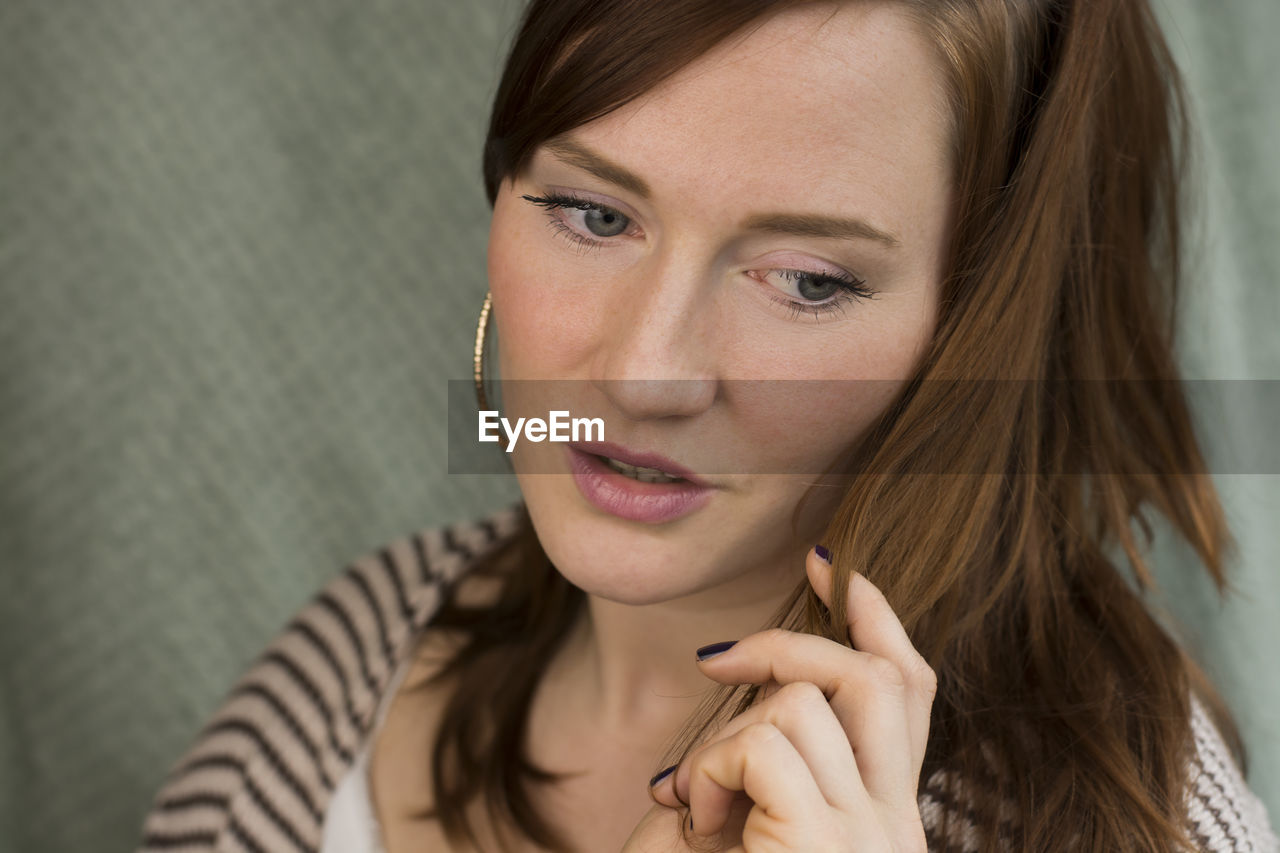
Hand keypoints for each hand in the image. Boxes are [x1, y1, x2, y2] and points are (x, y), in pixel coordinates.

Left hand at [622, 546, 935, 851]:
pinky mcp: (826, 844)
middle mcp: (897, 829)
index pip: (910, 693)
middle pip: (880, 678)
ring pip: (810, 703)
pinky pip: (764, 745)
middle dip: (795, 641)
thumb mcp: (747, 823)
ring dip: (729, 730)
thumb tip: (754, 677)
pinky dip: (709, 765)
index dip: (877, 618)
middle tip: (719, 659)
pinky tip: (691, 817)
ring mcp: (870, 839)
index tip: (831, 565)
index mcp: (886, 820)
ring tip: (695, 794)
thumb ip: (771, 760)